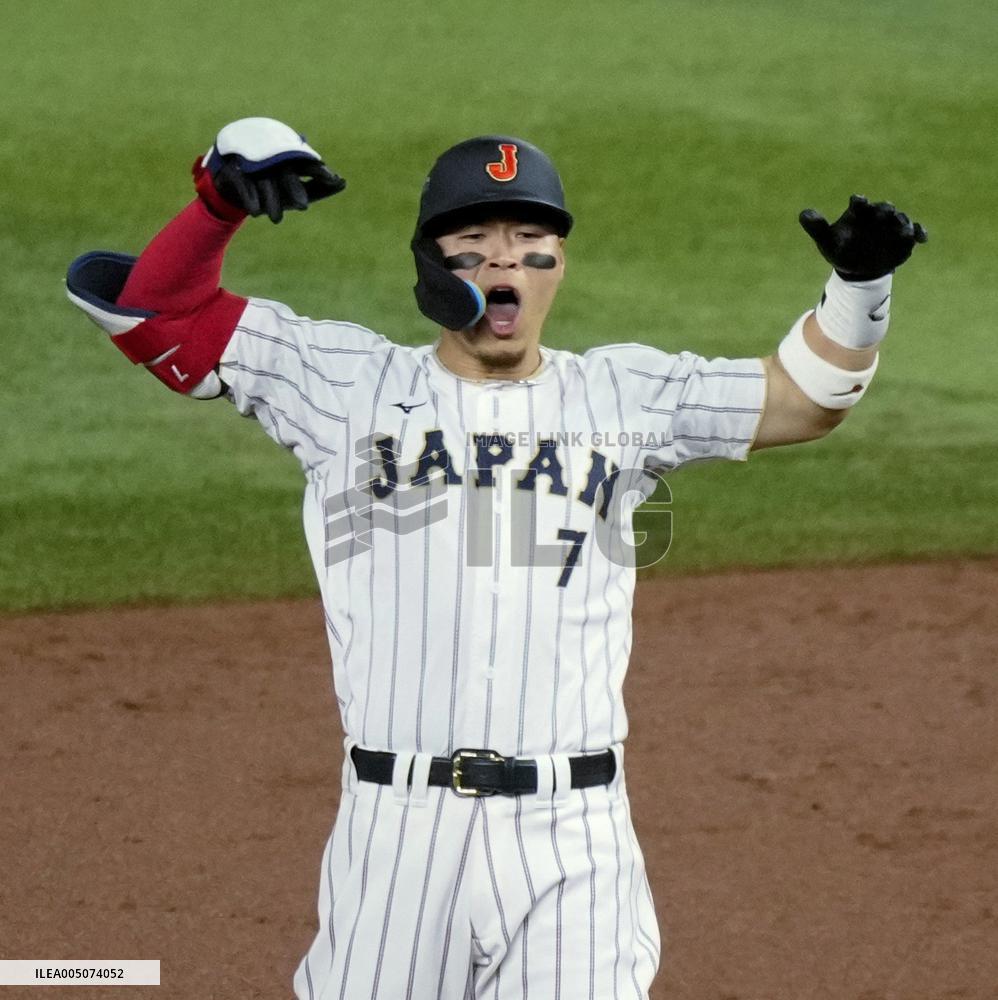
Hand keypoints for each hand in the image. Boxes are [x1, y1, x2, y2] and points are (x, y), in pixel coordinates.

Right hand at [197, 117, 344, 222]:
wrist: (233, 194)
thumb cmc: (271, 191)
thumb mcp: (295, 193)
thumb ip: (319, 188)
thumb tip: (343, 182)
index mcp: (285, 159)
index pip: (304, 161)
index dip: (317, 169)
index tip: (331, 178)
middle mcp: (268, 157)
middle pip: (284, 170)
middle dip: (293, 188)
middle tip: (303, 206)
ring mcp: (249, 163)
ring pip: (264, 179)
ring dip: (271, 201)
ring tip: (276, 220)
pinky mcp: (230, 170)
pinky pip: (242, 182)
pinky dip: (249, 197)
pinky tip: (254, 211)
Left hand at [799, 194, 926, 280]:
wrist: (856, 269)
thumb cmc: (841, 250)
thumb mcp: (827, 241)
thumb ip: (817, 227)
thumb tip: (804, 213)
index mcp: (858, 212)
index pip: (859, 203)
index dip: (859, 202)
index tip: (859, 201)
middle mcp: (877, 215)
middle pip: (883, 209)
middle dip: (884, 210)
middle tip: (885, 211)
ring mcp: (893, 226)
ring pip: (900, 220)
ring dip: (902, 222)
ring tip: (902, 230)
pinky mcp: (905, 238)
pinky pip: (915, 232)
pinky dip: (919, 233)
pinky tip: (921, 238)